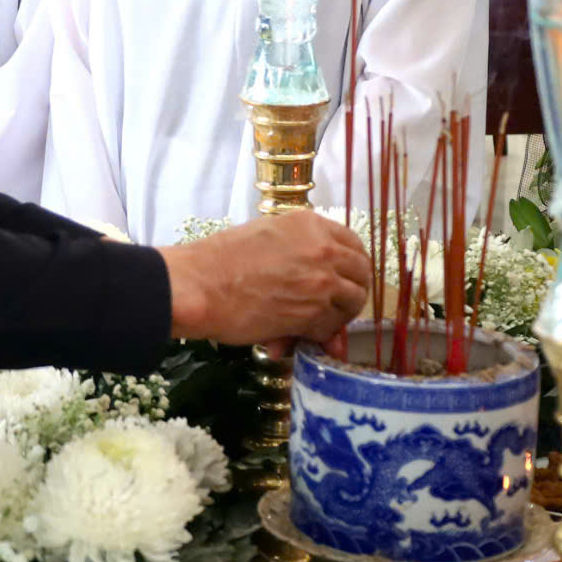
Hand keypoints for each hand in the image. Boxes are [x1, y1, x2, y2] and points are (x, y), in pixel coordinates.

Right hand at [161, 211, 368, 345]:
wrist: (199, 285)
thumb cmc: (219, 260)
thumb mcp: (266, 237)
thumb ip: (299, 252)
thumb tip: (320, 282)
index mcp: (311, 225)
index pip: (354, 244)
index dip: (352, 266)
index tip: (344, 279)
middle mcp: (323, 249)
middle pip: (362, 273)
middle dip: (353, 293)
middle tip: (337, 307)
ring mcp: (321, 281)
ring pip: (352, 303)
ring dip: (338, 317)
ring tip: (315, 325)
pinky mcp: (312, 313)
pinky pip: (330, 328)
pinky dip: (318, 337)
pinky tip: (297, 337)